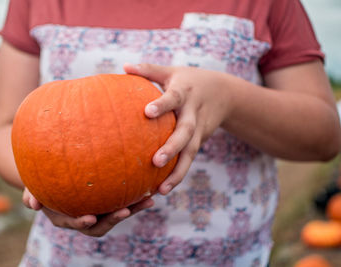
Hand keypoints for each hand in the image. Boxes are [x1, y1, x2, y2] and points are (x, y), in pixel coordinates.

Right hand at [22, 187, 153, 236]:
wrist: (55, 178)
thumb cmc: (43, 182)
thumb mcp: (34, 187)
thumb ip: (32, 195)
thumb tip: (32, 205)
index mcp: (66, 218)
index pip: (76, 223)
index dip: (82, 222)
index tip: (90, 218)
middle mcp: (84, 218)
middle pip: (101, 225)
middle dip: (114, 219)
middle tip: (126, 210)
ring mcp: (99, 211)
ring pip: (116, 214)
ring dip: (132, 209)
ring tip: (147, 200)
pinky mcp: (109, 203)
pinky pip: (124, 202)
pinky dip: (137, 199)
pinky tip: (151, 189)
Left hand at [124, 63, 232, 194]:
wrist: (225, 93)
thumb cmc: (190, 81)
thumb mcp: (172, 72)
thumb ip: (149, 70)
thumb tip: (124, 67)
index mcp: (184, 92)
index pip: (173, 98)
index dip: (162, 104)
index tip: (147, 112)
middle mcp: (193, 113)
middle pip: (186, 132)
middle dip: (173, 147)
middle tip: (156, 161)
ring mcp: (199, 130)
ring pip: (191, 152)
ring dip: (178, 171)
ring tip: (161, 189)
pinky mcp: (200, 141)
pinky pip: (189, 160)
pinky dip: (178, 175)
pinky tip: (163, 189)